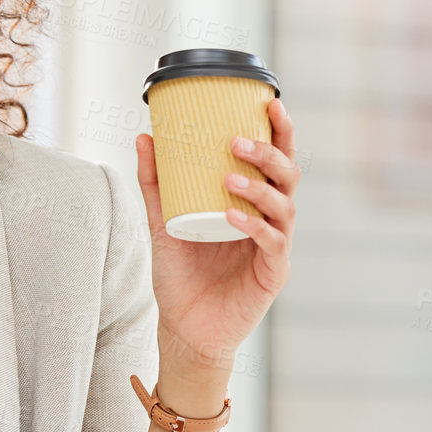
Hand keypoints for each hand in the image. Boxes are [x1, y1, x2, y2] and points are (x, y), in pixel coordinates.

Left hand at [135, 97, 299, 370]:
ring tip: (229, 176)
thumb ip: (155, 183)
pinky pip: (272, 243)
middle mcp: (271, 219)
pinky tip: (233, 216)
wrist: (185, 328)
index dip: (279, 130)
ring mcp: (275, 246)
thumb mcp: (162, 223)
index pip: (275, 159)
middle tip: (238, 140)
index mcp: (253, 201)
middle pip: (288, 176)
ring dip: (259, 187)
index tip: (268, 102)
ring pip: (284, 206)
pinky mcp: (272, 274)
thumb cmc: (181, 275)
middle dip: (270, 152)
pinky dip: (254, 226)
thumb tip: (144, 137)